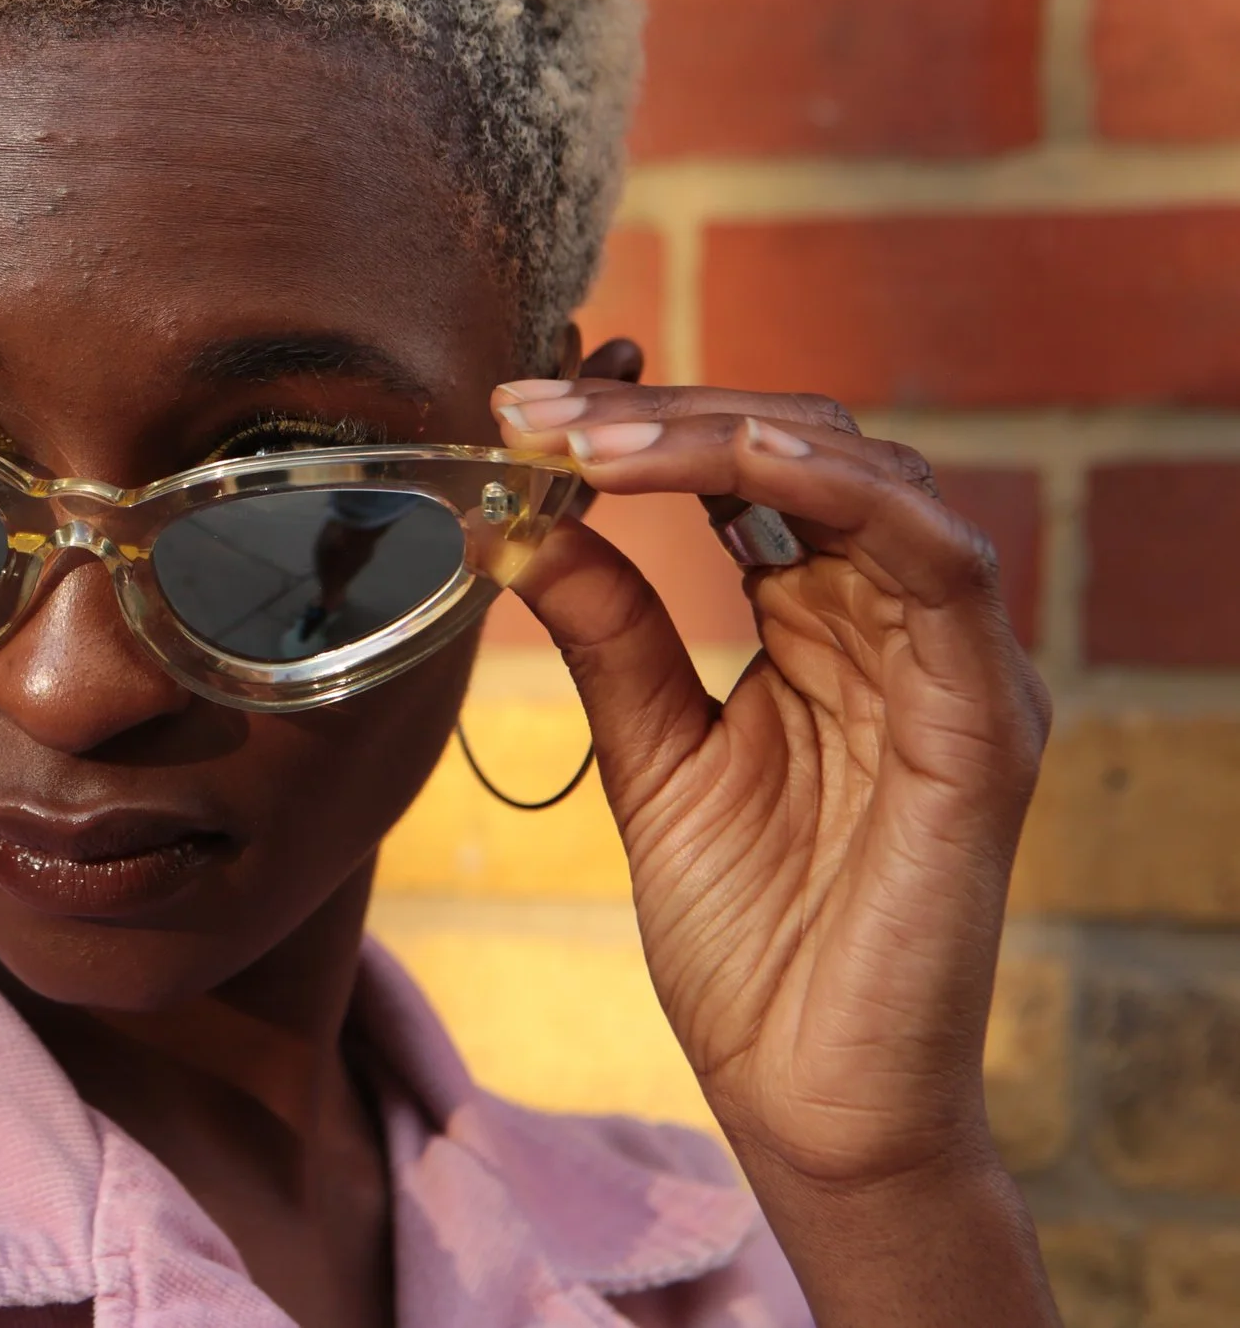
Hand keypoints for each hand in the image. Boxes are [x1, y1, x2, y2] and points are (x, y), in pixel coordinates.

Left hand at [491, 367, 1052, 1194]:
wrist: (806, 1097)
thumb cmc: (745, 938)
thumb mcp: (651, 754)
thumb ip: (610, 632)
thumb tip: (520, 515)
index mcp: (825, 623)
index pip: (747, 472)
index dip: (641, 422)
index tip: (517, 404)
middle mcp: (897, 625)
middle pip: (804, 449)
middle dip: (661, 412)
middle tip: (531, 408)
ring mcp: (950, 667)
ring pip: (871, 479)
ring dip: (727, 435)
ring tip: (597, 434)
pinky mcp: (983, 724)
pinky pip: (940, 570)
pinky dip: (850, 495)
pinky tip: (750, 459)